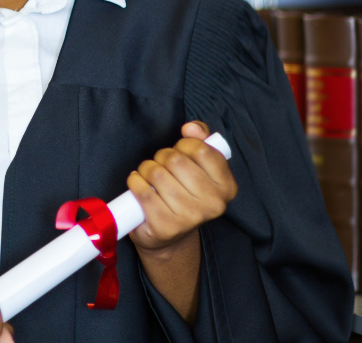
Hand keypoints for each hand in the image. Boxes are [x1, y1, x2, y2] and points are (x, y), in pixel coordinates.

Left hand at [127, 121, 236, 253]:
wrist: (169, 235)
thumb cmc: (184, 193)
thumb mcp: (198, 166)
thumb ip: (200, 139)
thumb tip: (191, 127)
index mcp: (227, 187)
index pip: (200, 149)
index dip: (184, 145)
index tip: (180, 152)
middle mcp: (213, 204)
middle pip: (175, 159)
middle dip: (162, 157)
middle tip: (162, 166)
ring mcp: (190, 217)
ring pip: (156, 172)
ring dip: (146, 169)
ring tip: (150, 177)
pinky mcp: (166, 226)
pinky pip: (143, 190)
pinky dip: (135, 182)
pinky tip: (139, 185)